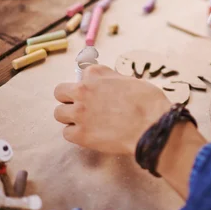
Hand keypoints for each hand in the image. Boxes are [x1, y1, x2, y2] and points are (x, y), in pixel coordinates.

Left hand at [53, 65, 170, 154]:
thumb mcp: (131, 80)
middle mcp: (83, 90)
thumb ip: (112, 80)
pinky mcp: (81, 134)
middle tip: (83, 106)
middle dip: (70, 98)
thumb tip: (108, 85)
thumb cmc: (148, 102)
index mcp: (96, 74)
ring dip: (70, 117)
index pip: (83, 74)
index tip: (97, 91)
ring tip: (85, 122)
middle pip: (60, 92)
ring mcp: (79, 113)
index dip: (91, 84)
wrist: (151, 126)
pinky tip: (89, 134)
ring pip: (59, 113)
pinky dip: (76, 134)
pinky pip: (67, 133)